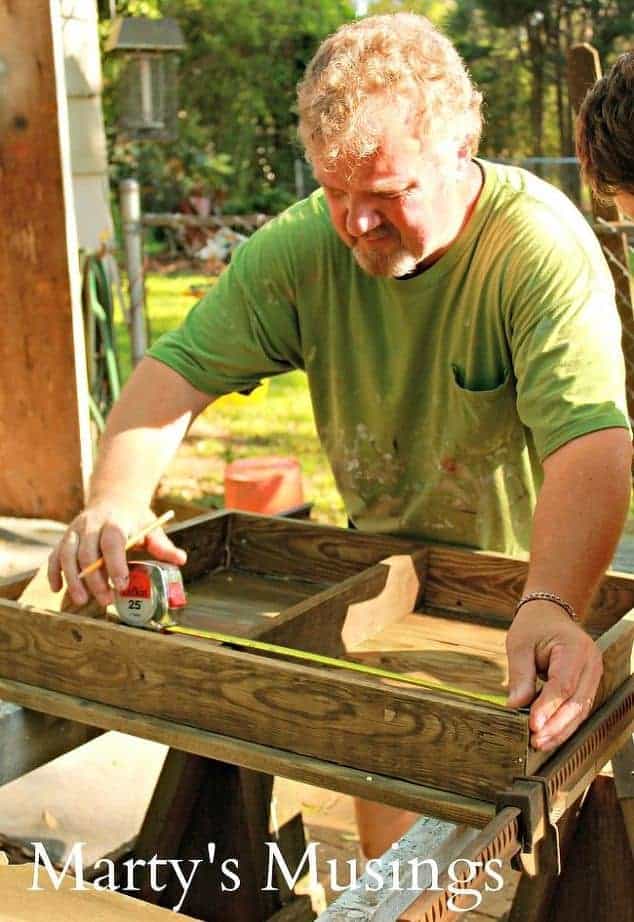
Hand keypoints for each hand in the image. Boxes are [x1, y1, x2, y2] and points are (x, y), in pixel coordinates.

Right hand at [47, 500, 186, 607]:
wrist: (114, 498)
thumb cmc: (134, 518)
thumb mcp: (151, 526)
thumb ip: (162, 545)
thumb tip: (181, 559)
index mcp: (115, 521)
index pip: (112, 542)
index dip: (115, 564)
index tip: (122, 584)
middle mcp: (91, 524)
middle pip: (88, 552)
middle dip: (95, 579)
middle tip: (105, 600)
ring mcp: (75, 530)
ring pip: (67, 555)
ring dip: (73, 579)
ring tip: (82, 600)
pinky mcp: (65, 538)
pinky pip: (54, 555)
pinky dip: (54, 572)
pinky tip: (58, 589)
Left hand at [505, 602, 602, 751]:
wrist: (550, 614)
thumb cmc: (534, 626)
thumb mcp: (520, 645)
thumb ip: (520, 676)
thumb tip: (515, 706)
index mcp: (575, 648)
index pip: (563, 684)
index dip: (548, 707)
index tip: (532, 725)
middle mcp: (591, 664)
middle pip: (577, 702)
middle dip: (556, 725)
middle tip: (535, 740)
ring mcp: (593, 675)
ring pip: (581, 711)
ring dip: (561, 730)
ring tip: (539, 743)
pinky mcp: (588, 685)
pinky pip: (579, 709)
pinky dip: (564, 724)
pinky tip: (548, 735)